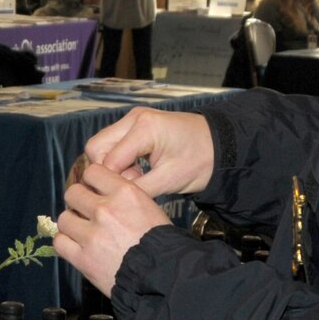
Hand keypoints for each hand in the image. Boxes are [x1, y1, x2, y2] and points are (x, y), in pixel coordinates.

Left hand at [55, 161, 170, 295]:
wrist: (162, 276)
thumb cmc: (161, 243)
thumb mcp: (149, 208)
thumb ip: (123, 198)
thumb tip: (103, 194)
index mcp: (124, 193)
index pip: (92, 172)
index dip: (91, 182)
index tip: (94, 191)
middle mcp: (105, 209)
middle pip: (73, 193)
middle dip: (78, 202)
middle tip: (86, 213)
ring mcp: (91, 234)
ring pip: (64, 218)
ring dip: (71, 224)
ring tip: (82, 232)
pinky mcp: (82, 258)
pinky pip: (60, 242)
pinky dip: (66, 243)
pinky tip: (76, 245)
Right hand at [81, 108, 213, 198]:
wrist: (222, 146)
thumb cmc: (201, 161)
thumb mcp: (170, 180)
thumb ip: (138, 189)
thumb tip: (111, 201)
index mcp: (143, 128)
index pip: (107, 159)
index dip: (113, 181)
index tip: (129, 193)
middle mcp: (134, 118)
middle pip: (96, 148)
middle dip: (107, 171)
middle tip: (132, 184)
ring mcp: (133, 120)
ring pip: (101, 146)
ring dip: (112, 166)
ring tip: (137, 178)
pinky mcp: (136, 126)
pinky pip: (113, 144)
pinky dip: (119, 160)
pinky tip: (139, 170)